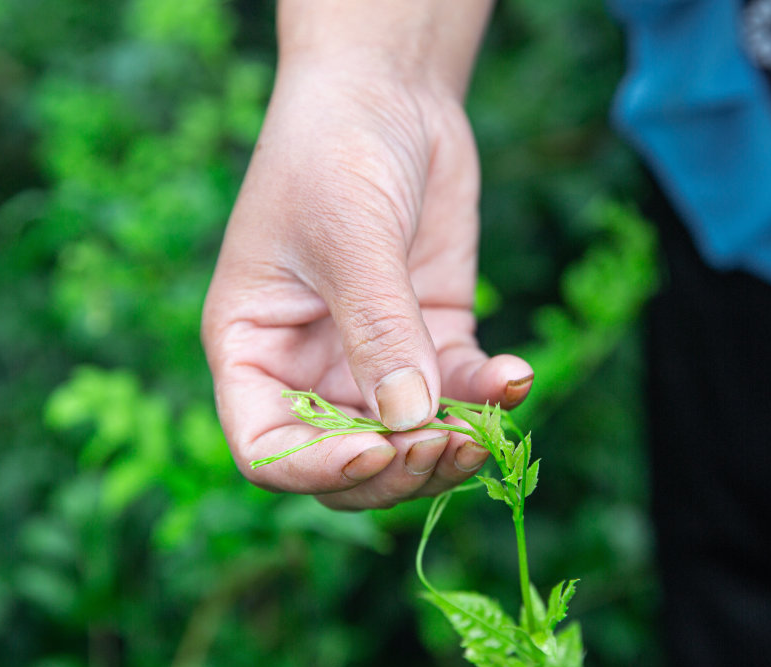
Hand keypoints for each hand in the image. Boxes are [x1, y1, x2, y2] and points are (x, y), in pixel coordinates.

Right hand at [202, 56, 531, 509]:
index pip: (267, 449)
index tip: (375, 452)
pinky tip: (515, 377)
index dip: (315, 469)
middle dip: (396, 468)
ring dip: (448, 448)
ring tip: (488, 434)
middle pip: (344, 458)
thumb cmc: (333, 151)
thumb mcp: (348, 236)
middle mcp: (309, 367)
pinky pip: (458, 389)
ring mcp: (373, 357)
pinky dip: (487, 396)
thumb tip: (410, 419)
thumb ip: (378, 329)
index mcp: (254, 350)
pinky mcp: (430, 337)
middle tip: (444, 446)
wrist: (388, 93)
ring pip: (406, 440)